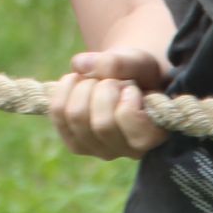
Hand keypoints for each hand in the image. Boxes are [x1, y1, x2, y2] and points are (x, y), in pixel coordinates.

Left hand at [50, 47, 169, 158]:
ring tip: (96, 81)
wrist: (126, 80)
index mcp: (154, 135)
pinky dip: (64, 89)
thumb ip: (120, 62)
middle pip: (101, 124)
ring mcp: (100, 150)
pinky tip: (77, 81)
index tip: (131, 87)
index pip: (131, 124)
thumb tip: (80, 65)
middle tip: (113, 81)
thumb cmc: (139, 74)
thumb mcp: (139, 61)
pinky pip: (58, 114)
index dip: (127, 99)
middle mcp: (128, 151)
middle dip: (103, 88)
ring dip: (83, 86)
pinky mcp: (76, 144)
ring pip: (76, 117)